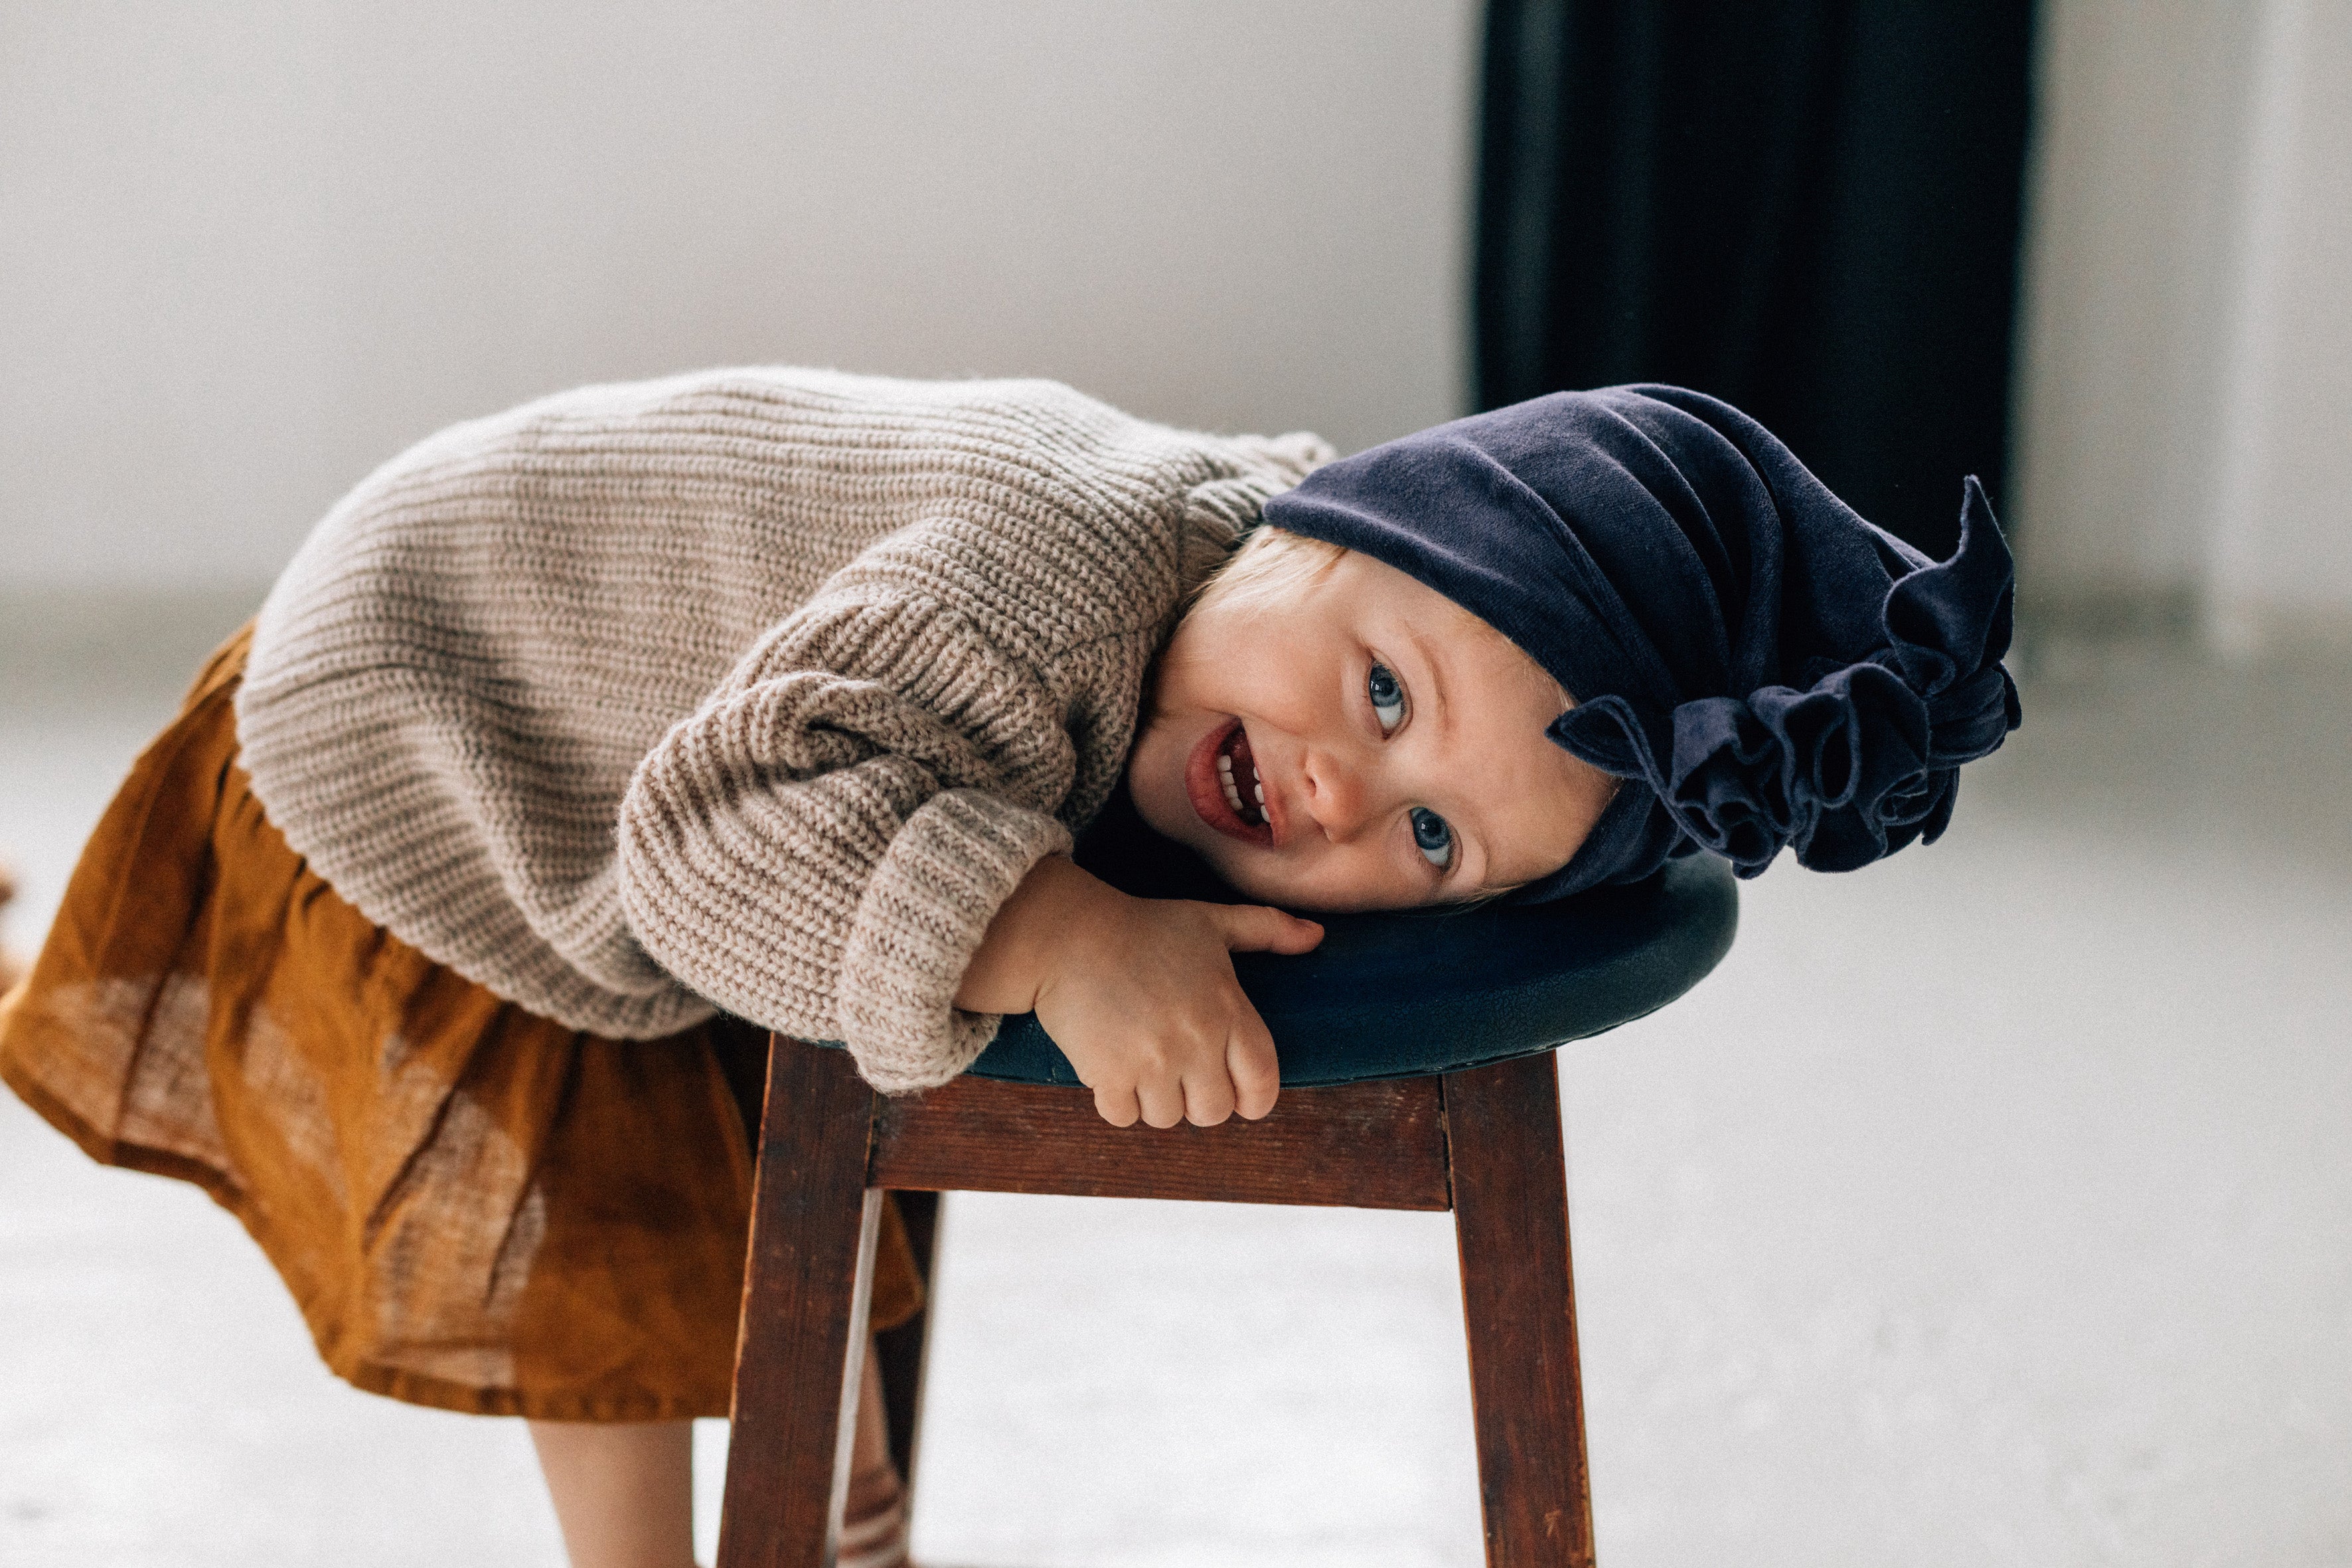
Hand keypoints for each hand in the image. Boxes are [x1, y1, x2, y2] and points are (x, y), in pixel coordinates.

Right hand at [956, 857, 1322, 1127]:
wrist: (1067, 934)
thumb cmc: (1144, 927)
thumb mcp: (1211, 921)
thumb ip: (1268, 930)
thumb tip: (1317, 936)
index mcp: (1229, 1012)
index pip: (1262, 1084)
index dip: (1253, 1098)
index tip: (1236, 1091)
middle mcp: (1197, 1042)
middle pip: (1214, 1112)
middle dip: (1199, 1099)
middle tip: (1178, 1071)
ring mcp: (1152, 1062)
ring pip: (1168, 1119)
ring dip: (1155, 1100)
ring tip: (1141, 1062)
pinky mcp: (1109, 1075)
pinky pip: (1125, 1117)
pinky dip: (1118, 1102)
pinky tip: (1112, 1068)